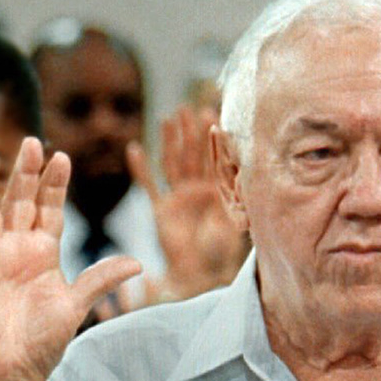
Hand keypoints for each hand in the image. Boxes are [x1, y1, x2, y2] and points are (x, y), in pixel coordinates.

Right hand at [0, 139, 138, 380]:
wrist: (11, 373)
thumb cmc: (43, 343)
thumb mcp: (76, 307)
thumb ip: (100, 280)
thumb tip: (137, 262)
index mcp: (43, 253)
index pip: (50, 209)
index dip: (55, 184)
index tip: (62, 156)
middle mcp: (16, 250)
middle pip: (20, 202)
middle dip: (26, 173)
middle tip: (31, 142)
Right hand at [126, 105, 246, 302]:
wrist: (199, 272)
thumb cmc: (220, 250)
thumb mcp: (235, 219)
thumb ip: (237, 196)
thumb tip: (246, 170)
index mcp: (217, 190)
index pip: (214, 157)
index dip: (211, 136)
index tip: (211, 111)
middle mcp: (197, 190)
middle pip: (192, 154)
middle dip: (189, 131)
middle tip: (187, 108)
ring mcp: (178, 198)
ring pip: (172, 163)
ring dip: (169, 141)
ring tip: (168, 118)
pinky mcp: (162, 210)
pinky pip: (149, 186)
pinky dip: (141, 169)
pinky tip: (135, 149)